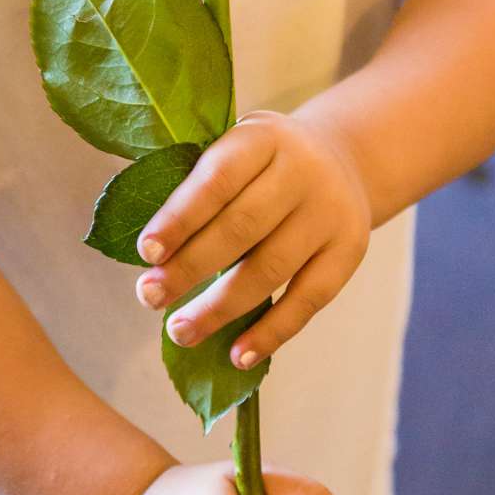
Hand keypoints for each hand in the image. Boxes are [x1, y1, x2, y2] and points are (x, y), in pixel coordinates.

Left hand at [134, 110, 370, 368]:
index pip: (218, 179)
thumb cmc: (262, 164)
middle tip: (149, 297)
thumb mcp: (234, 149)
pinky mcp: (349, 251)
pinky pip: (308, 300)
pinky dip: (271, 332)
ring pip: (271, 269)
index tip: (145, 253)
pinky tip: (238, 356)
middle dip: (190, 267)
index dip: (180, 217)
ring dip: (220, 307)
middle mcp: (302, 170)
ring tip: (181, 332)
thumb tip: (152, 257)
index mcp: (262, 138)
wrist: (342, 158)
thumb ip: (198, 187)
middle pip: (242, 227)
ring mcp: (330, 213)